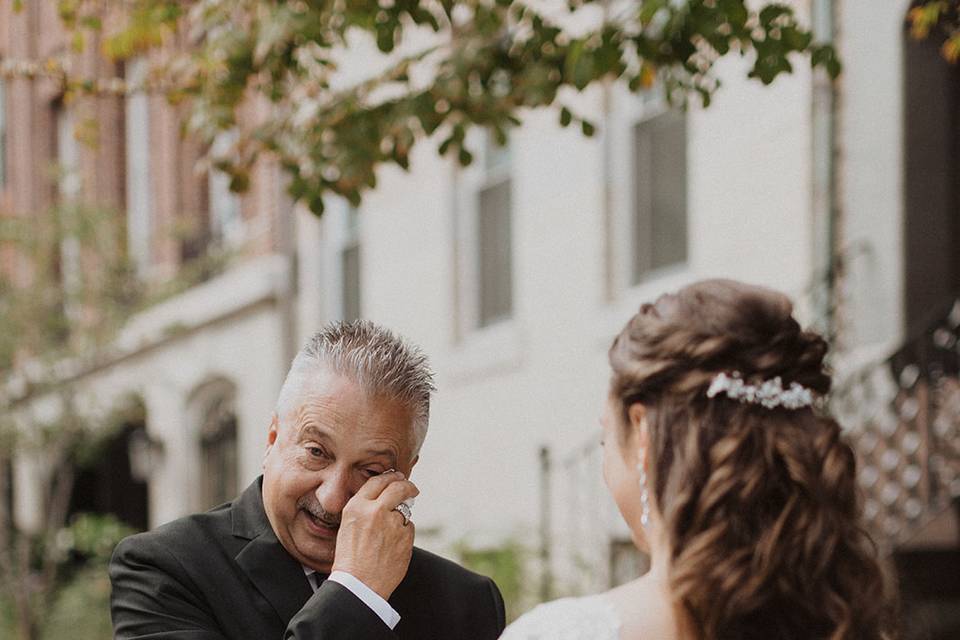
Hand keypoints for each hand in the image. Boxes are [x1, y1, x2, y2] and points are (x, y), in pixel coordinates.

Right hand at [331, 470, 418, 599]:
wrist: (359, 586)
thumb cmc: (350, 560)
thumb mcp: (348, 527)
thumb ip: (365, 510)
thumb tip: (385, 498)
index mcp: (357, 507)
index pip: (378, 481)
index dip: (390, 476)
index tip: (397, 477)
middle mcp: (375, 511)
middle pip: (398, 487)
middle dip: (407, 485)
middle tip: (412, 488)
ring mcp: (393, 523)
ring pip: (404, 511)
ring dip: (401, 519)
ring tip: (388, 537)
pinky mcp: (406, 537)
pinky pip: (409, 529)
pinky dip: (404, 534)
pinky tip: (392, 548)